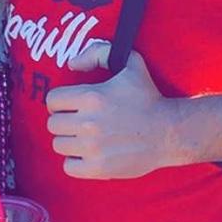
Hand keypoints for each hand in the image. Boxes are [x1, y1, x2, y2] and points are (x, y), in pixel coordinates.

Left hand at [46, 43, 181, 178]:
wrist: (170, 132)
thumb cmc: (149, 98)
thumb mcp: (130, 63)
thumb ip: (98, 53)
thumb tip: (72, 63)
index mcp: (92, 97)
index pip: (52, 100)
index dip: (59, 102)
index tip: (69, 106)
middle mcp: (88, 123)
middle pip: (52, 124)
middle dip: (63, 122)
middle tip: (78, 123)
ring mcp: (92, 148)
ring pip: (58, 145)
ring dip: (69, 142)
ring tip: (84, 139)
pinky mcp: (99, 168)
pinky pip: (68, 167)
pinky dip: (75, 163)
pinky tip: (87, 155)